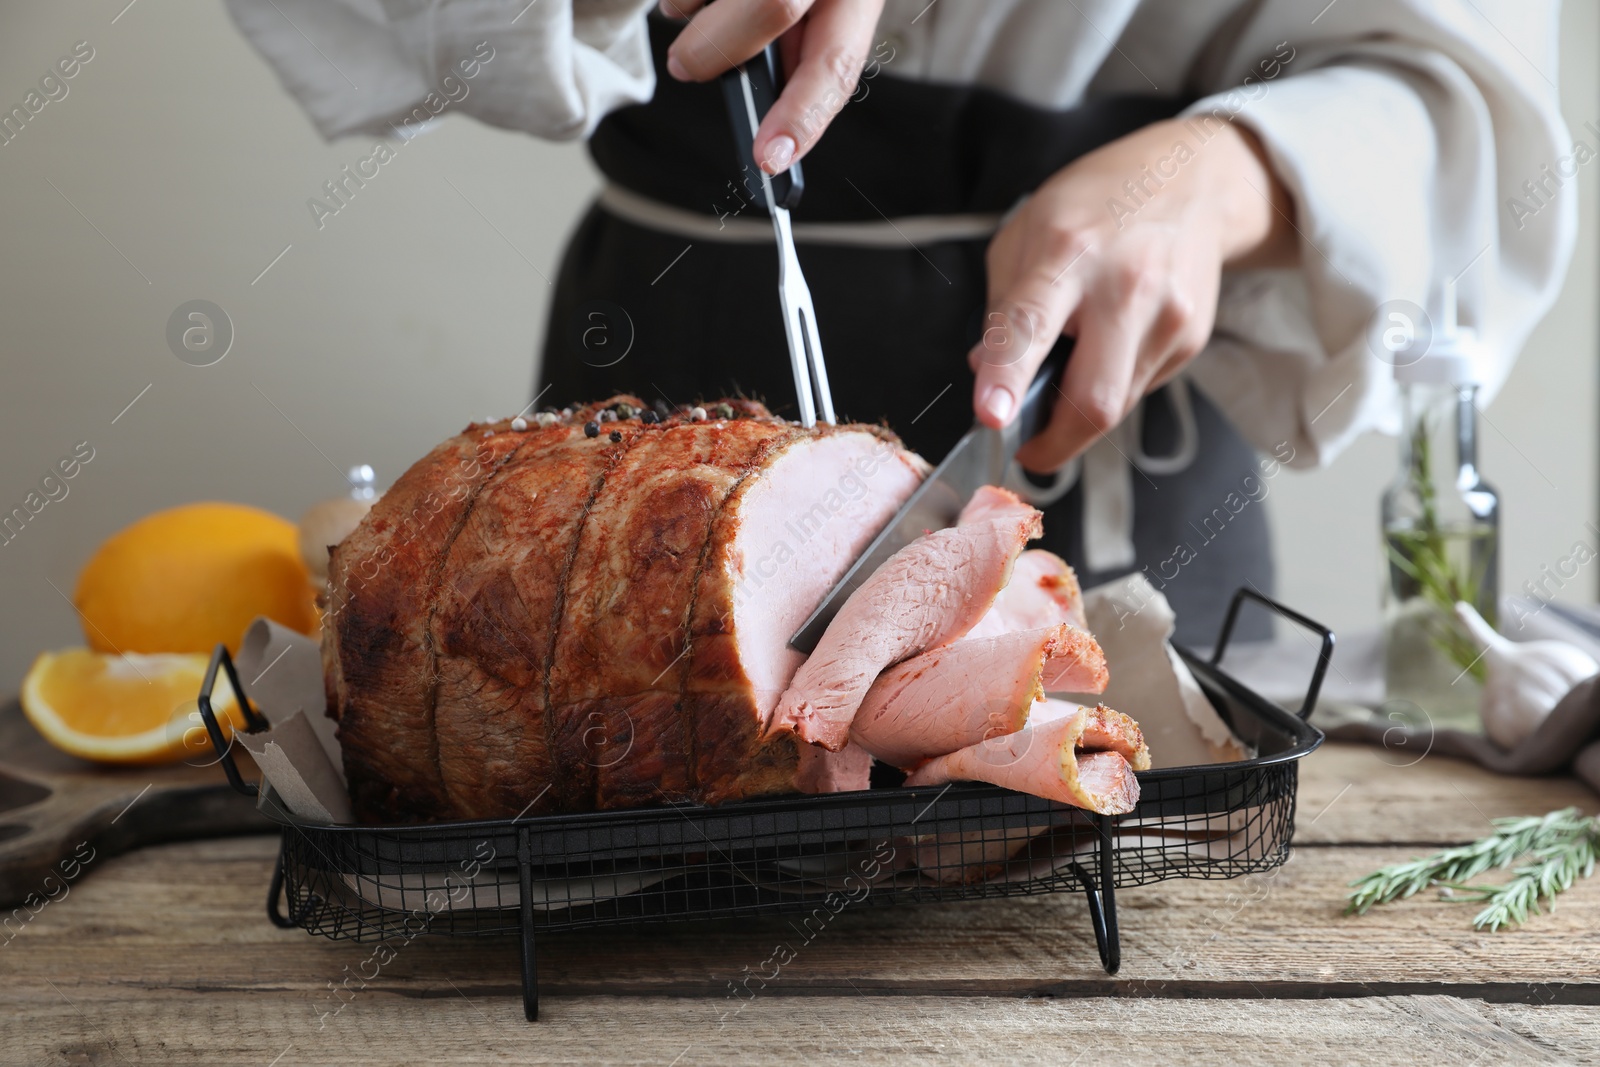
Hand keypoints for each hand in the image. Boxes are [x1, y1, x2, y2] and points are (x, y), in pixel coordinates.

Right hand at [660, 0, 883, 173]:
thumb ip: (799, 57)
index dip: (803, 115)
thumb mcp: (822, 16)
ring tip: (687, 10)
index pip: (836, 63)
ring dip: (687, 7)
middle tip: (684, 67)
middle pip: (777, 3)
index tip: (769, 157)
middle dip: (718, 48)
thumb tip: (767, 119)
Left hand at [969, 119, 1298, 471]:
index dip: (1007, 376)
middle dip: (1053, 443)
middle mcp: (1125, 285)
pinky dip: (1110, 386)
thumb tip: (985, 374)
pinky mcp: (1190, 338)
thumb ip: (1001, 308)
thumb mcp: (1025, 235)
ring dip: (1079, 412)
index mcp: (1068, 252)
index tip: (992, 417)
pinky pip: (1138, 389)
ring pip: (1117, 406)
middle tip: (1027, 449)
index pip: (1031, 323)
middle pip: (1093, 399)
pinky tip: (1107, 346)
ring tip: (1068, 370)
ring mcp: (1168, 316)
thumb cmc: (1095, 205)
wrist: (1191, 179)